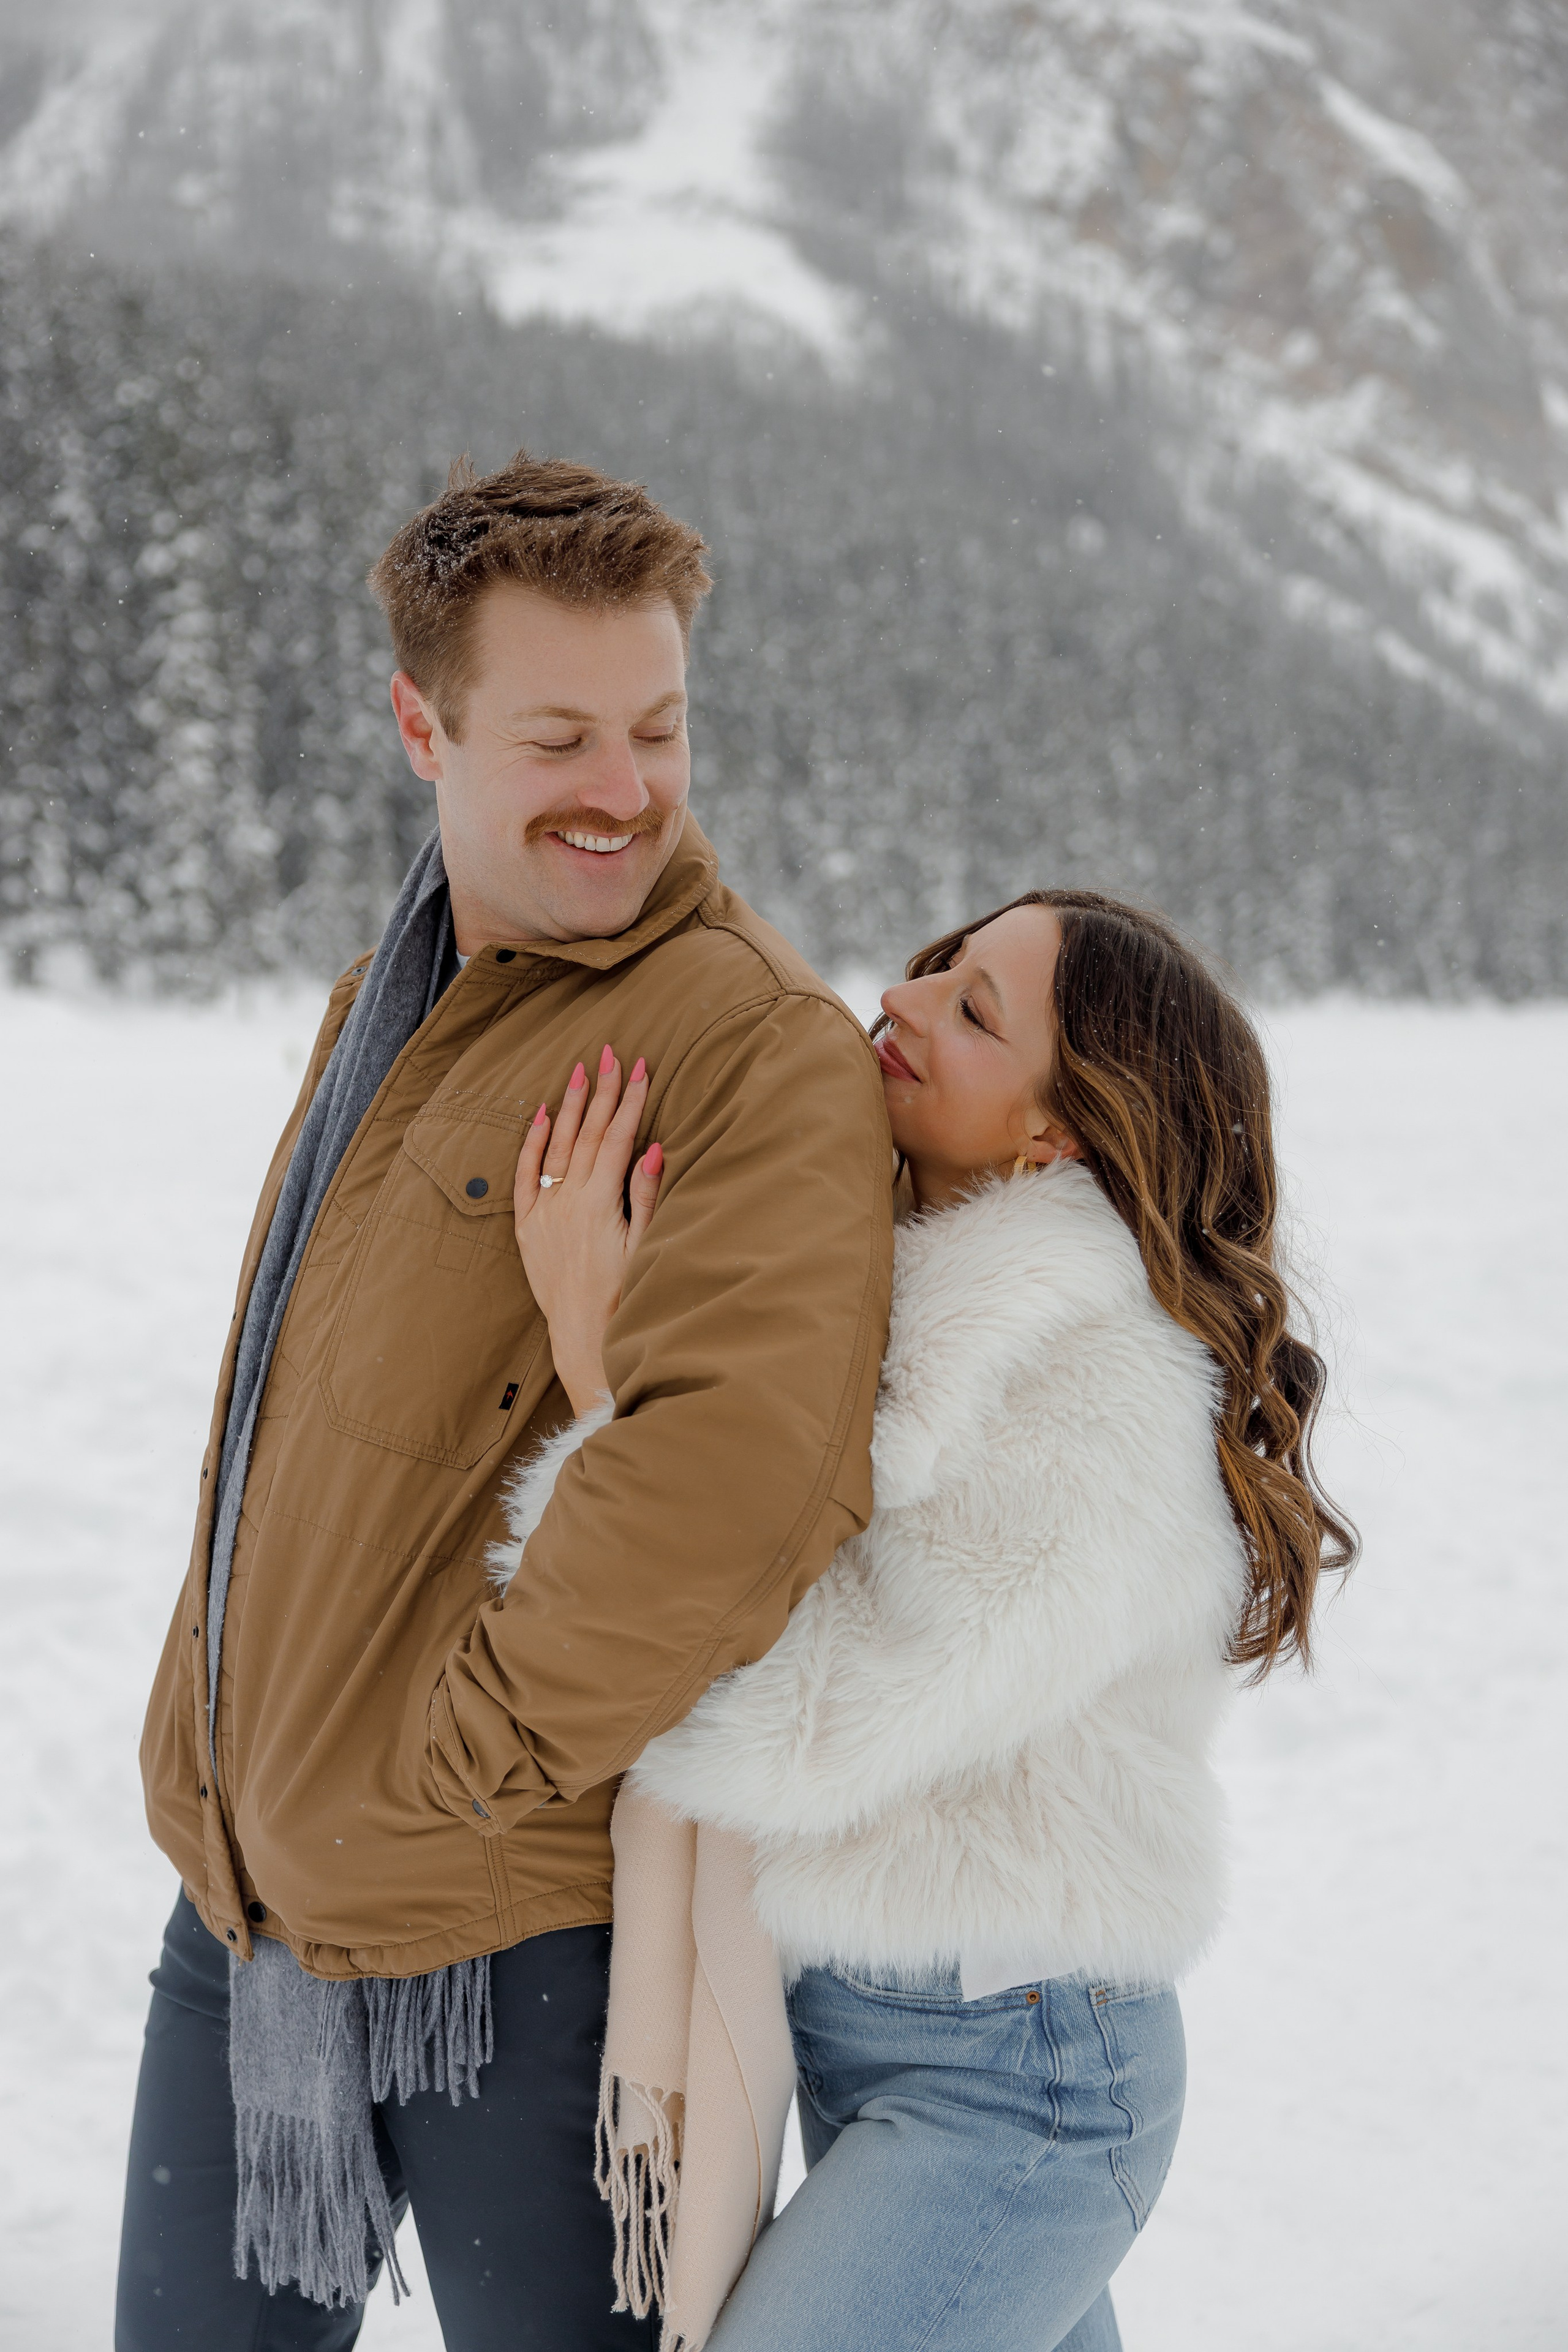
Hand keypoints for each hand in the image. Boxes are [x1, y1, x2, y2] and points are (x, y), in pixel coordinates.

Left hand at [514, 1045, 663, 1416]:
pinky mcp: (528, 1230)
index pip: (618, 1137)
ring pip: (556, 1147)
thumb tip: (654, 1146)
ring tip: (581, 1071)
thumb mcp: (647, 1246)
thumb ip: (647, 1194)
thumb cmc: (625, 1297)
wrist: (585, 1337)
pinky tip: (543, 1116)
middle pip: (588, 1133)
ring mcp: (544, 1214)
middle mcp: (568, 1202)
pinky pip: (525, 1177)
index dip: (631, 1099)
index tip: (641, 1067)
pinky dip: (532, 1144)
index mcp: (601, 1203)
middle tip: (612, 1053)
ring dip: (571, 1107)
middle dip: (603, 1090)